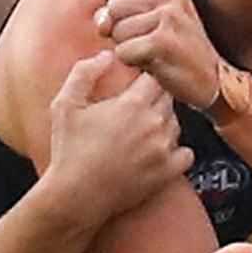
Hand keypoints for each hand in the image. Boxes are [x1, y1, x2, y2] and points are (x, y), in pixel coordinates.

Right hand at [46, 50, 194, 223]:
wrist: (76, 196)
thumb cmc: (69, 151)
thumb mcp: (65, 105)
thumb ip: (84, 73)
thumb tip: (106, 56)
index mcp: (132, 105)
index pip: (154, 78)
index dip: (143, 79)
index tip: (131, 86)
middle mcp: (153, 125)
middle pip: (167, 99)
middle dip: (152, 99)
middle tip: (133, 108)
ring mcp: (163, 150)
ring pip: (176, 124)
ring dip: (163, 123)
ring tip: (141, 130)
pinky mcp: (167, 173)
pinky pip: (186, 153)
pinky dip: (176, 151)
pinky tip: (157, 151)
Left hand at [96, 0, 219, 108]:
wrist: (208, 78)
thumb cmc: (172, 45)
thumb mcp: (148, 16)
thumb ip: (117, 10)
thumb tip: (101, 22)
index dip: (121, 12)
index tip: (147, 23)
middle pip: (113, 8)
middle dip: (122, 29)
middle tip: (149, 39)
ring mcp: (168, 15)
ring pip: (117, 31)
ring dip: (129, 47)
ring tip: (155, 50)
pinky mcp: (163, 42)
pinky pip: (123, 52)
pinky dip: (133, 62)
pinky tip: (155, 62)